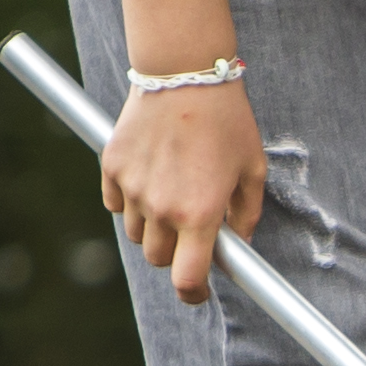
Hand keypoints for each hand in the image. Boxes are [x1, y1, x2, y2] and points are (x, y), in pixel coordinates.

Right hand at [104, 79, 265, 302]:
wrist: (184, 71)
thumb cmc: (227, 119)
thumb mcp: (253, 168)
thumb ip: (247, 213)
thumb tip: (239, 243)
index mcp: (200, 214)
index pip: (187, 280)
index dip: (193, 294)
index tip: (198, 292)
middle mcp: (161, 208)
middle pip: (158, 258)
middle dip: (175, 252)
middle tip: (191, 229)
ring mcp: (133, 188)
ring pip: (135, 232)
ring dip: (152, 226)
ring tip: (172, 191)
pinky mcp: (112, 167)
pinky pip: (115, 203)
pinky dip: (129, 200)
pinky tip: (149, 175)